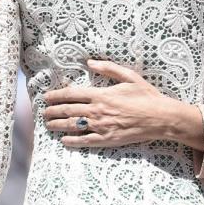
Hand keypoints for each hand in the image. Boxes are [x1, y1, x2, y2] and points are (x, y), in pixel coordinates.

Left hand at [42, 60, 203, 149]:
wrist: (160, 118)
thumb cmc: (147, 96)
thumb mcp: (130, 76)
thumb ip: (109, 68)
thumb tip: (90, 62)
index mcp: (101, 94)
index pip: (71, 94)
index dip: (56, 96)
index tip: (46, 97)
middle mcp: (96, 110)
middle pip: (67, 110)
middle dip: (52, 111)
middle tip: (43, 113)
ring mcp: (100, 126)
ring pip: (71, 126)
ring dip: (57, 125)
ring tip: (48, 125)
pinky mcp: (106, 139)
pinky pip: (84, 141)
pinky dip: (71, 141)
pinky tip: (64, 141)